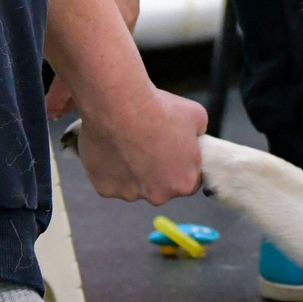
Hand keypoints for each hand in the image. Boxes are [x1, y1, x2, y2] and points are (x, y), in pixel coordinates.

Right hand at [50, 70, 206, 202]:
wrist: (120, 105)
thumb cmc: (160, 110)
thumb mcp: (197, 116)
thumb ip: (197, 135)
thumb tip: (194, 136)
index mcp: (185, 182)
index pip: (187, 180)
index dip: (179, 165)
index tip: (170, 151)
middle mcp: (158, 196)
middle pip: (159, 186)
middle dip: (155, 171)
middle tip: (147, 145)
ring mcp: (129, 194)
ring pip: (132, 185)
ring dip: (131, 170)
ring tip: (126, 143)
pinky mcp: (104, 188)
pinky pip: (109, 180)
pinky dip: (109, 168)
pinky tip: (110, 147)